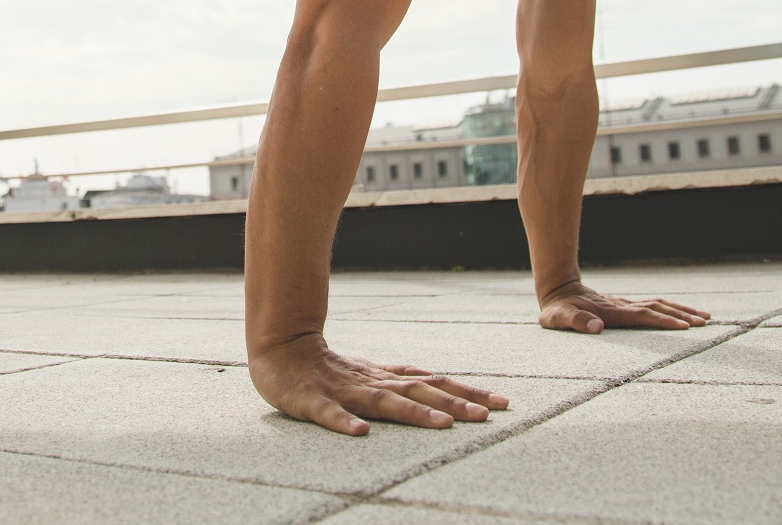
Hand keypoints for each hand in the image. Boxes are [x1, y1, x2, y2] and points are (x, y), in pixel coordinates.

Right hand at [249, 333, 509, 435]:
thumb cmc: (328, 369)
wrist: (279, 348)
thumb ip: (403, 385)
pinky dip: (345, 422)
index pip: (435, 383)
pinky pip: (329, 414)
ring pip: (383, 402)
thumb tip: (445, 395)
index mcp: (387, 377)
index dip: (467, 392)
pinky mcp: (311, 401)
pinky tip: (360, 433)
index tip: (501, 403)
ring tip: (444, 426)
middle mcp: (372, 382)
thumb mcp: (371, 376)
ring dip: (414, 414)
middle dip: (454, 404)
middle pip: (419, 392)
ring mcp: (343, 391)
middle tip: (487, 416)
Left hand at [538, 279, 710, 333]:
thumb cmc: (557, 310)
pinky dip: (671, 309)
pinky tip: (682, 314)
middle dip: (683, 315)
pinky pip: (654, 307)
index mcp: (613, 312)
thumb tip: (597, 327)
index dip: (664, 321)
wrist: (558, 291)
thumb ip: (576, 321)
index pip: (644, 316)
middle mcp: (623, 306)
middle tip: (706, 322)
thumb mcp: (559, 318)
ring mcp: (626, 305)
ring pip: (659, 305)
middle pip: (659, 308)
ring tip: (705, 317)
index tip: (684, 327)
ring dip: (682, 310)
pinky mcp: (626, 307)